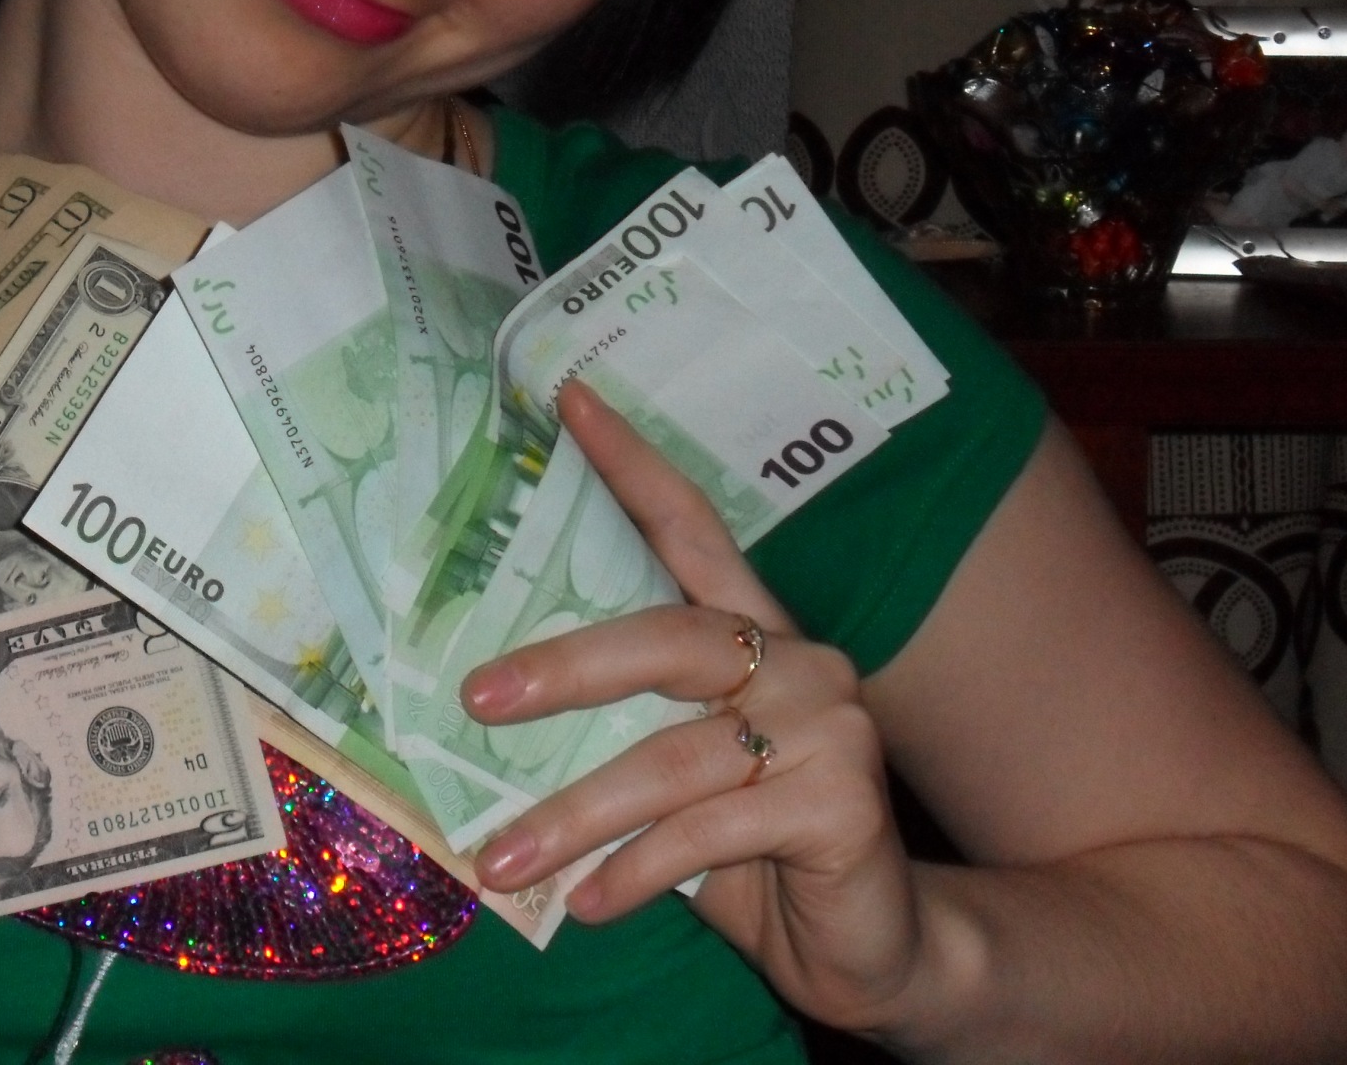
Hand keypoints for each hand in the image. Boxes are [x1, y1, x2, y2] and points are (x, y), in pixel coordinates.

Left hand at [460, 385, 924, 1033]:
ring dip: (575, 817)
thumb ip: (613, 736)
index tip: (570, 400)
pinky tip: (589, 903)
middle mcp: (800, 660)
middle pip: (669, 638)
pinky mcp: (844, 804)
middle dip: (564, 667)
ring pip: (673, 761)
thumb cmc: (749, 850)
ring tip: (502, 860)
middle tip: (476, 700)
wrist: (870, 946)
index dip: (634, 465)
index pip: (691, 528)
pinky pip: (711, 832)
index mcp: (754, 633)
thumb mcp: (671, 781)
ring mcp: (831, 727)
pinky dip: (637, 872)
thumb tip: (485, 721)